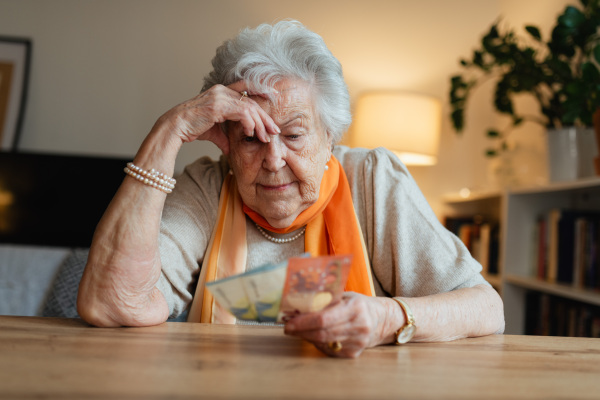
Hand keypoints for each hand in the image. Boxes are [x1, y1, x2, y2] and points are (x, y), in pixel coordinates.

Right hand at [151, 81, 279, 153]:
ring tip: (265, 137)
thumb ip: (224, 137)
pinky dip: (249, 124)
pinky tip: (250, 134)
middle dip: (265, 117)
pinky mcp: (218, 105)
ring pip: (249, 108)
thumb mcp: (214, 132)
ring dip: (260, 124)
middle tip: (275, 130)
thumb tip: (230, 149)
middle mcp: (222, 90)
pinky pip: (242, 113)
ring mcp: (220, 96)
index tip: (274, 97)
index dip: (262, 89)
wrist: (175, 128)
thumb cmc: (192, 128)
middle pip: (251, 101)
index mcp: (221, 92)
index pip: (246, 87)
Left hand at [284, 292, 399, 357]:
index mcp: (355, 308)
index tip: (289, 323)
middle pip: (322, 333)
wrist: (382, 320)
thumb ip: (327, 300)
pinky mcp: (354, 354)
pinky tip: (313, 336)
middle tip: (288, 328)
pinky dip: (318, 343)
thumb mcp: (346, 296)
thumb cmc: (359, 305)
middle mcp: (358, 326)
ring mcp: (357, 342)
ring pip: (324, 342)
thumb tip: (299, 304)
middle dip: (301, 331)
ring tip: (298, 330)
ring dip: (307, 337)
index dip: (304, 322)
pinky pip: (329, 350)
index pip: (324, 319)